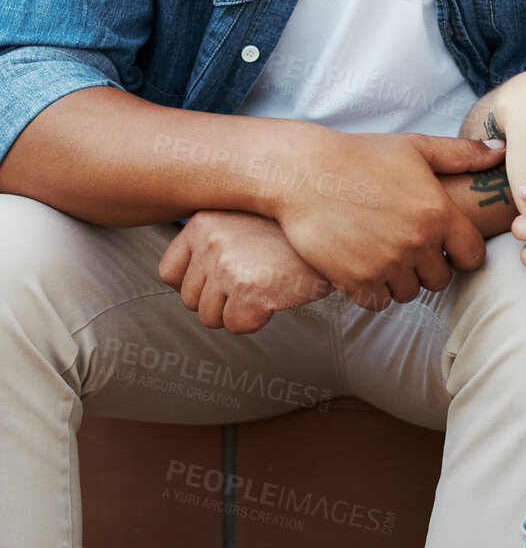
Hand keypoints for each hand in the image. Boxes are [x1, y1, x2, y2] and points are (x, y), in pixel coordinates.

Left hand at [158, 210, 331, 333]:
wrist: (334, 232)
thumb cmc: (287, 233)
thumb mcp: (240, 220)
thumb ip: (211, 239)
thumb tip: (180, 279)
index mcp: (201, 222)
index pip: (168, 273)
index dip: (196, 283)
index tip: (223, 275)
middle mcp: (210, 240)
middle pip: (190, 301)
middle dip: (220, 300)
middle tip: (253, 277)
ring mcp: (228, 265)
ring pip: (211, 318)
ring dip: (238, 310)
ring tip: (265, 282)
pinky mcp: (249, 290)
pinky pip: (238, 326)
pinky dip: (258, 319)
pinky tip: (276, 293)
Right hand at [271, 129, 503, 309]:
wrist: (305, 173)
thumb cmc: (362, 155)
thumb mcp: (415, 147)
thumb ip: (461, 153)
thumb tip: (501, 150)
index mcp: (438, 213)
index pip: (472, 256)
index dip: (461, 253)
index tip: (446, 245)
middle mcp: (416, 243)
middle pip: (440, 279)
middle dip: (429, 267)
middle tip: (410, 248)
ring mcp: (386, 264)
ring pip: (409, 293)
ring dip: (401, 280)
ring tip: (386, 255)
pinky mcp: (355, 279)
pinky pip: (378, 303)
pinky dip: (373, 291)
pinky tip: (365, 267)